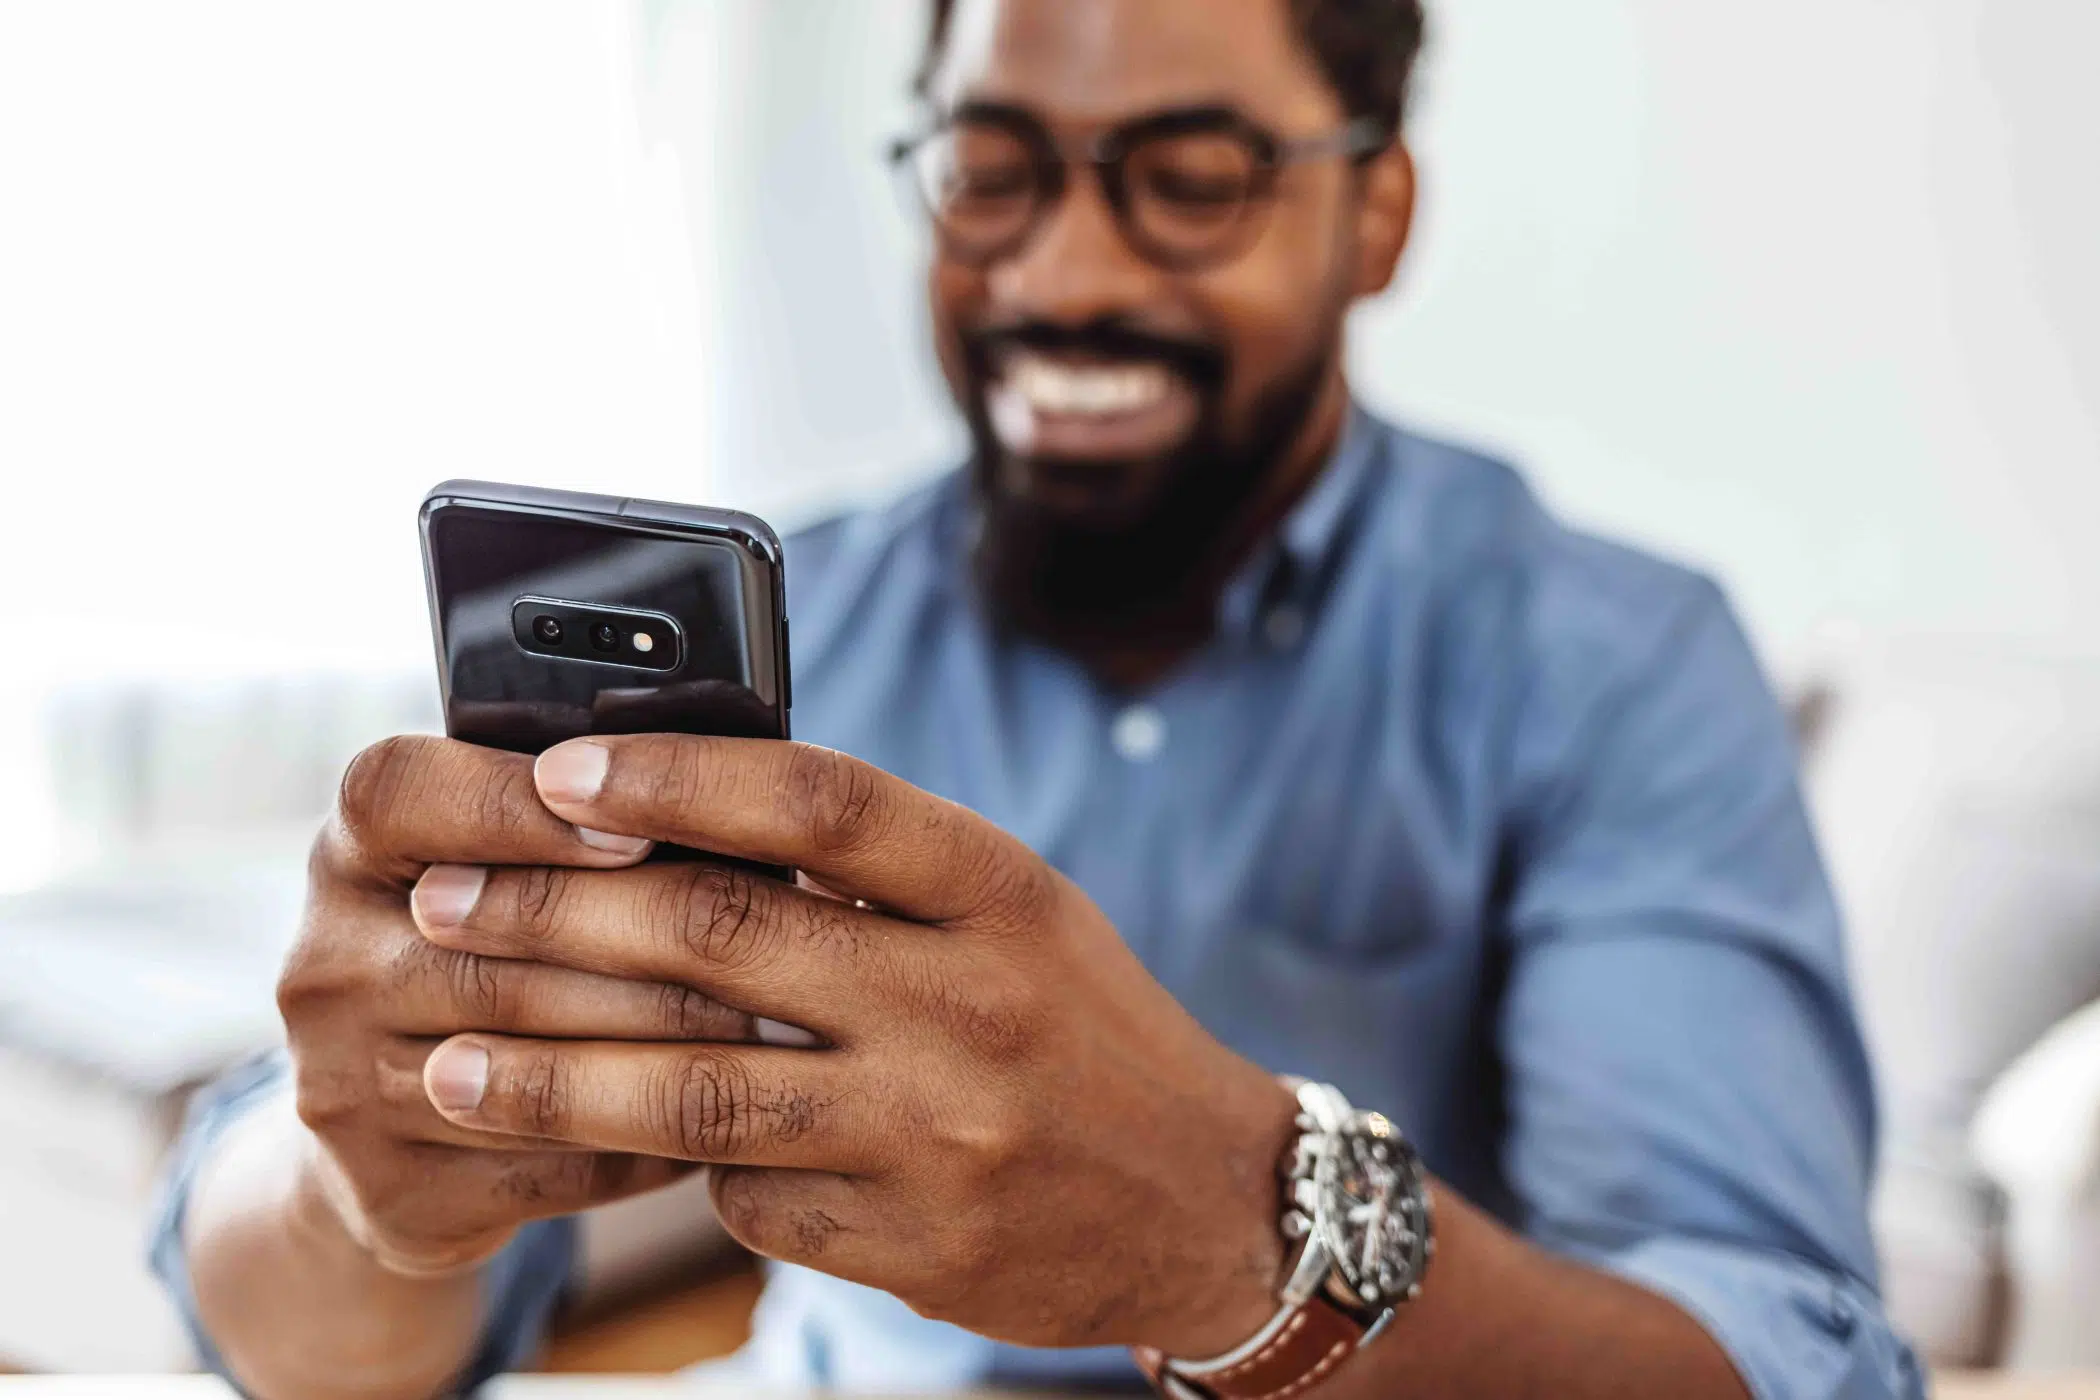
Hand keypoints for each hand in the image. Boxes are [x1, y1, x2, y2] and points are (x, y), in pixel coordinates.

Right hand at [277, 736, 766, 1275]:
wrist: (396, 1130)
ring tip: (775, 1027)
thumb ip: (582, 819)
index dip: (519, 808)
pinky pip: (552, 1169)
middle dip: (653, 947)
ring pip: (532, 1065)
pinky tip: (730, 1120)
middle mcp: (324, 965)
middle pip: (496, 948)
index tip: (638, 829)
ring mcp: (344, 1089)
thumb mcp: (502, 861)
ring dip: (670, 1048)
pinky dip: (650, 1141)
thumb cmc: (500, 949)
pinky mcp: (393, 1195)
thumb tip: (736, 793)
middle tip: (775, 944)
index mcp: (349, 850)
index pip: (403, 797)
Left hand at [410, 735, 1299, 1353]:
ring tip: (447, 1066)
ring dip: (551, 1078)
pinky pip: (747, 1197)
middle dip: (554, 920)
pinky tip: (623, 1153)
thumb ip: (877, 870)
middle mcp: (970, 1004)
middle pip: (721, 937)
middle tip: (445, 908)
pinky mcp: (910, 1244)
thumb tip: (676, 813)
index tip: (554, 770)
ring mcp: (939, 1133)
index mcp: (999, 889)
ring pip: (698, 1091)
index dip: (675, 776)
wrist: (1205, 1200)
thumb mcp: (1016, 913)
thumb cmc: (1081, 1026)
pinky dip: (678, 1168)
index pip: (818, 802)